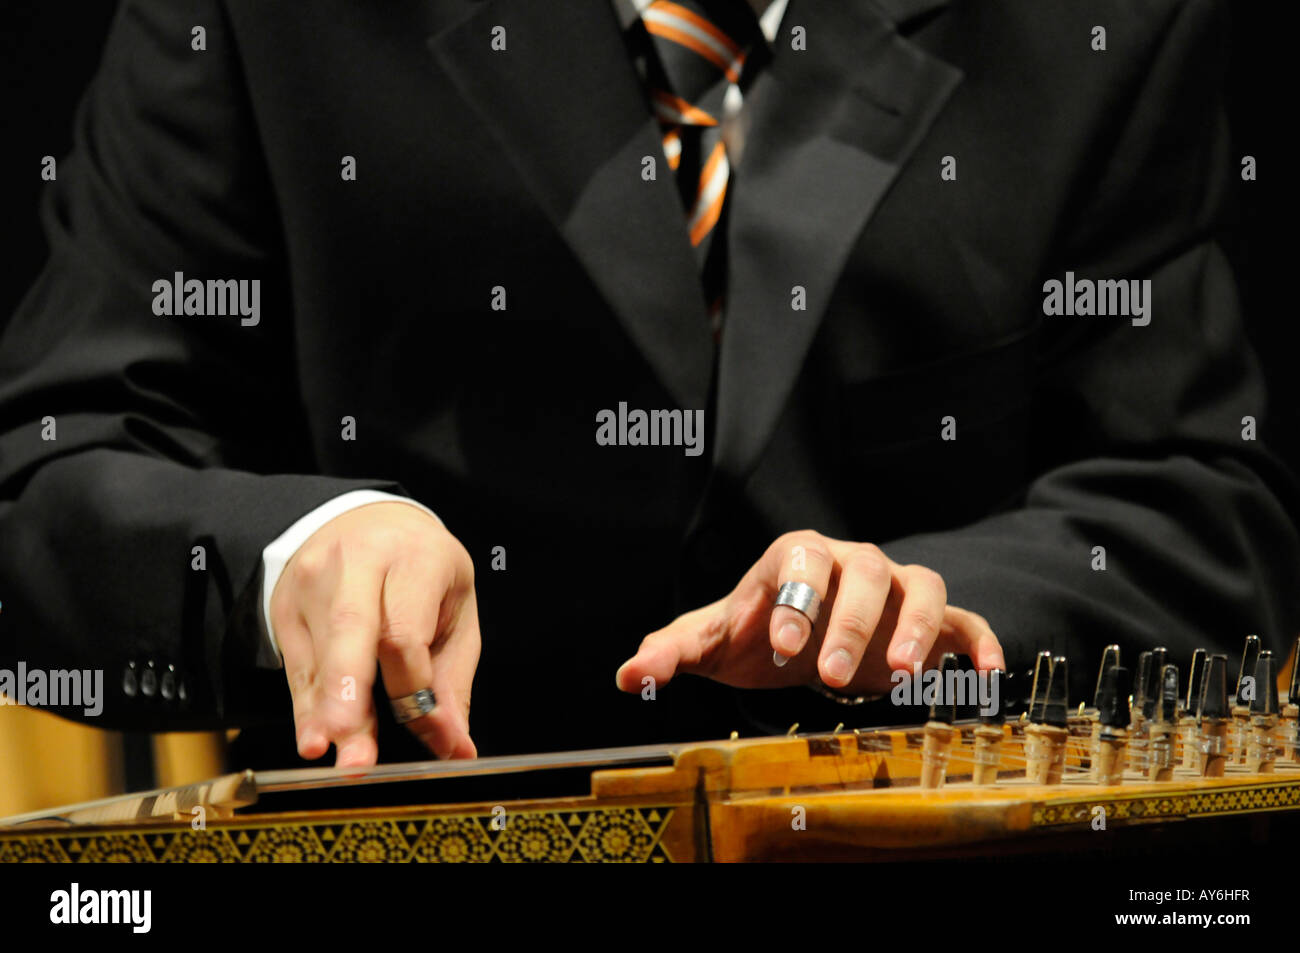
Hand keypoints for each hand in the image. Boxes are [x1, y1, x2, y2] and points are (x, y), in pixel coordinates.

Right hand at [269, 502, 479, 766]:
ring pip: (320, 658)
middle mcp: (355, 563)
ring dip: (330, 716)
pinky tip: (314, 739)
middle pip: (351, 631)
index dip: (413, 689)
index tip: (428, 731)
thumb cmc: (420, 569)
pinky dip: (307, 709)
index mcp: (412, 557)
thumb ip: (452, 679)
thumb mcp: (454, 608)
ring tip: (343, 759)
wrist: (366, 522)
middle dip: (352, 698)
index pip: (405, 633)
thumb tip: (455, 746)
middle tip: (358, 755)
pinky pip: (297, 668)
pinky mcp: (285, 607)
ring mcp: (312, 582)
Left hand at [616, 531, 1003, 697]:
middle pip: (862, 571)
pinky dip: (979, 642)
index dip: (794, 598)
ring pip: (921, 586)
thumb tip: (627, 674)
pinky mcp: (932, 621)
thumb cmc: (755, 634)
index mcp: (796, 559)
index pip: (800, 561)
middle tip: (830, 677)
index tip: (781, 646)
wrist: (800, 641)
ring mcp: (895, 589)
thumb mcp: (711, 642)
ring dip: (918, 628)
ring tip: (906, 677)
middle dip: (849, 621)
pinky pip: (966, 620)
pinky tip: (985, 677)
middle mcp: (852, 563)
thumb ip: (670, 652)